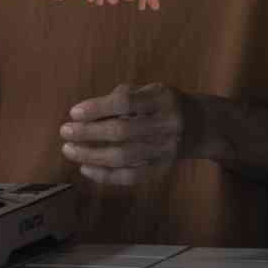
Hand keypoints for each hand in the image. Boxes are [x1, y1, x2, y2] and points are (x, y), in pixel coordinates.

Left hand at [59, 82, 210, 185]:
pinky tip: (86, 168)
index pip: (126, 103)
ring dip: (92, 155)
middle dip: (89, 133)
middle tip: (65, 132)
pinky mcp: (162, 169)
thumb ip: (124, 97)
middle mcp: (166, 125)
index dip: (98, 108)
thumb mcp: (150, 90)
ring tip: (69, 150)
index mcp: (161, 99)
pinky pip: (132, 177)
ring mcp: (165, 150)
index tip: (74, 112)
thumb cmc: (165, 103)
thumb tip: (86, 113)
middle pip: (123, 132)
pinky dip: (106, 175)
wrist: (203, 126)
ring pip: (125, 157)